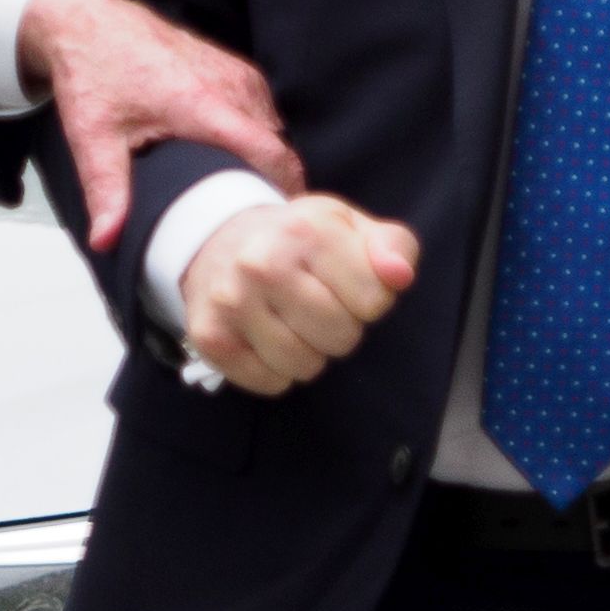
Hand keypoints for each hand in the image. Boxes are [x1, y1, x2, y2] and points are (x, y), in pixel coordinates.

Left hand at [13, 0, 303, 254]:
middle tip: (253, 220)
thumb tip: (107, 240)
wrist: (90, 23)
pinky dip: (258, 138)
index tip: (279, 223)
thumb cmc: (93, 72)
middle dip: (275, 184)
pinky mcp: (236, 69)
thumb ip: (106, 192)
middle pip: (279, 148)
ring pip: (275, 130)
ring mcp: (238, 74)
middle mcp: (232, 86)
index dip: (287, 192)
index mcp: (205, 105)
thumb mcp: (93, 138)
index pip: (273, 155)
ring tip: (244, 195)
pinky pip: (264, 112)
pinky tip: (234, 159)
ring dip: (267, 161)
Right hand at [182, 190, 417, 390]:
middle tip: (318, 306)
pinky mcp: (210, 337)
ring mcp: (232, 302)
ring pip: (305, 365)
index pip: (374, 301)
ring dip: (309, 353)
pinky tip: (266, 340)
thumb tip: (400, 276)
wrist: (218, 240)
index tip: (346, 286)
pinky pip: (270, 383)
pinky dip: (276, 371)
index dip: (368, 300)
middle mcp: (264, 264)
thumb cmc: (299, 240)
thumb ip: (392, 246)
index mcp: (308, 231)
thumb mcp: (351, 227)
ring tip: (292, 323)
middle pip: (341, 337)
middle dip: (340, 329)